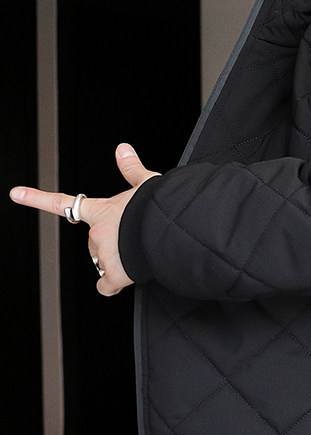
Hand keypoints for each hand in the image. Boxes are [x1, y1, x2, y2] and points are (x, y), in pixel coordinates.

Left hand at [9, 143, 159, 295]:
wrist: (169, 231)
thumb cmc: (159, 208)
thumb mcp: (147, 183)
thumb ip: (131, 168)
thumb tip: (123, 149)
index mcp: (101, 210)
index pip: (62, 202)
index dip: (37, 198)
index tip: (16, 194)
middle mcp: (97, 233)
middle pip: (93, 241)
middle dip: (109, 243)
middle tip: (130, 239)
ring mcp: (104, 254)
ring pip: (103, 260)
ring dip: (116, 260)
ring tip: (137, 253)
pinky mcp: (115, 273)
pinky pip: (106, 285)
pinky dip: (111, 285)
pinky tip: (120, 281)